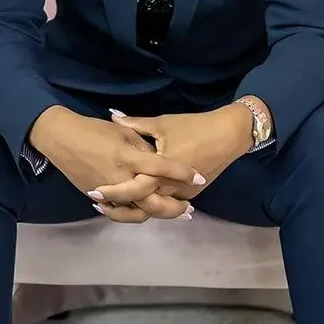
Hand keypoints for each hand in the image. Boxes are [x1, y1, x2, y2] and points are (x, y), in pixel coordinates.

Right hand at [28, 107, 204, 222]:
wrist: (62, 139)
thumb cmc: (94, 130)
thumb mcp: (123, 134)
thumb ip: (144, 149)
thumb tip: (161, 160)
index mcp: (128, 157)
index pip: (162, 167)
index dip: (182, 173)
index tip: (200, 177)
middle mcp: (121, 179)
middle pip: (153, 201)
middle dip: (174, 208)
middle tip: (189, 209)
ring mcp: (109, 192)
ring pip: (138, 212)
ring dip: (157, 215)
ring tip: (173, 213)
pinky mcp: (98, 198)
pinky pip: (121, 211)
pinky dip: (135, 214)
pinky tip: (147, 211)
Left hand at [89, 105, 252, 215]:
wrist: (228, 135)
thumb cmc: (193, 127)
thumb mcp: (162, 124)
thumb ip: (134, 124)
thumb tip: (112, 115)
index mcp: (160, 170)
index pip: (131, 189)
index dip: (112, 192)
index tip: (94, 190)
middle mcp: (170, 188)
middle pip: (140, 205)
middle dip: (120, 207)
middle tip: (100, 201)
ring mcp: (181, 195)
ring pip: (153, 208)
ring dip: (134, 207)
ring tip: (111, 204)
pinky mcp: (189, 196)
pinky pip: (165, 203)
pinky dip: (150, 203)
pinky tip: (135, 199)